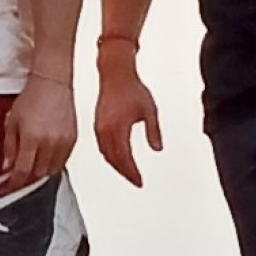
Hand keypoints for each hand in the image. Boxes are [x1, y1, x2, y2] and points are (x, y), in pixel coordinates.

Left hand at [2, 75, 77, 189]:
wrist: (53, 84)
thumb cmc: (31, 99)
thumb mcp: (12, 121)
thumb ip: (9, 146)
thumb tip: (7, 167)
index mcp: (32, 138)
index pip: (23, 170)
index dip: (14, 183)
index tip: (8, 187)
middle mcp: (50, 143)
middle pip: (38, 174)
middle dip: (27, 178)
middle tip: (18, 175)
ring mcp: (64, 142)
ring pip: (52, 170)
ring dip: (40, 172)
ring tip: (31, 167)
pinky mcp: (74, 140)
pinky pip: (63, 161)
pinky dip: (53, 164)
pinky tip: (45, 159)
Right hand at [93, 60, 163, 187]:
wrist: (115, 74)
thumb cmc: (131, 89)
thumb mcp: (150, 111)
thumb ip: (154, 131)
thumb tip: (157, 148)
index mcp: (118, 128)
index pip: (125, 158)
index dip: (132, 172)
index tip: (140, 181)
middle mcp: (105, 130)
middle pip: (113, 160)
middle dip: (125, 173)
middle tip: (136, 181)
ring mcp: (99, 128)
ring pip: (106, 154)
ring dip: (116, 166)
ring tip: (128, 173)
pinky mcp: (97, 124)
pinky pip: (102, 146)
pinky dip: (110, 156)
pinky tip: (117, 158)